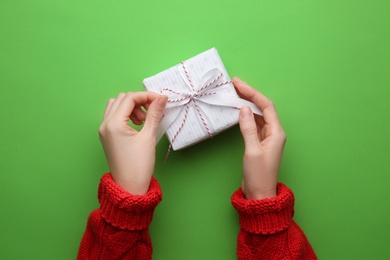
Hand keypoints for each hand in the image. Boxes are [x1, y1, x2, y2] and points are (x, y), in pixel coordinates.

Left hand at [98, 92, 167, 194]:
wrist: (129, 187)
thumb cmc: (139, 165)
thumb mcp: (149, 137)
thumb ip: (154, 114)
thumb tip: (161, 99)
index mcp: (113, 124)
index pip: (130, 98)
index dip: (146, 96)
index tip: (161, 100)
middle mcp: (105, 124)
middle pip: (122, 99)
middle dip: (139, 100)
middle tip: (153, 110)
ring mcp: (104, 130)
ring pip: (116, 106)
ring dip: (132, 107)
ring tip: (144, 120)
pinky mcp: (107, 136)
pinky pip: (114, 116)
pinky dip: (126, 114)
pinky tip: (138, 124)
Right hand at [233, 77, 285, 199]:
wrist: (259, 194)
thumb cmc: (258, 175)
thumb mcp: (252, 150)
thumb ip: (248, 128)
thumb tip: (244, 109)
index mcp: (277, 132)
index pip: (266, 106)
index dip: (252, 93)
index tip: (239, 84)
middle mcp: (274, 132)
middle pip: (263, 108)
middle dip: (249, 95)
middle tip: (234, 84)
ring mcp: (267, 137)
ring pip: (258, 115)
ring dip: (247, 104)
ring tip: (234, 94)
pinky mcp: (260, 143)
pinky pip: (254, 124)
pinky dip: (246, 116)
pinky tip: (238, 111)